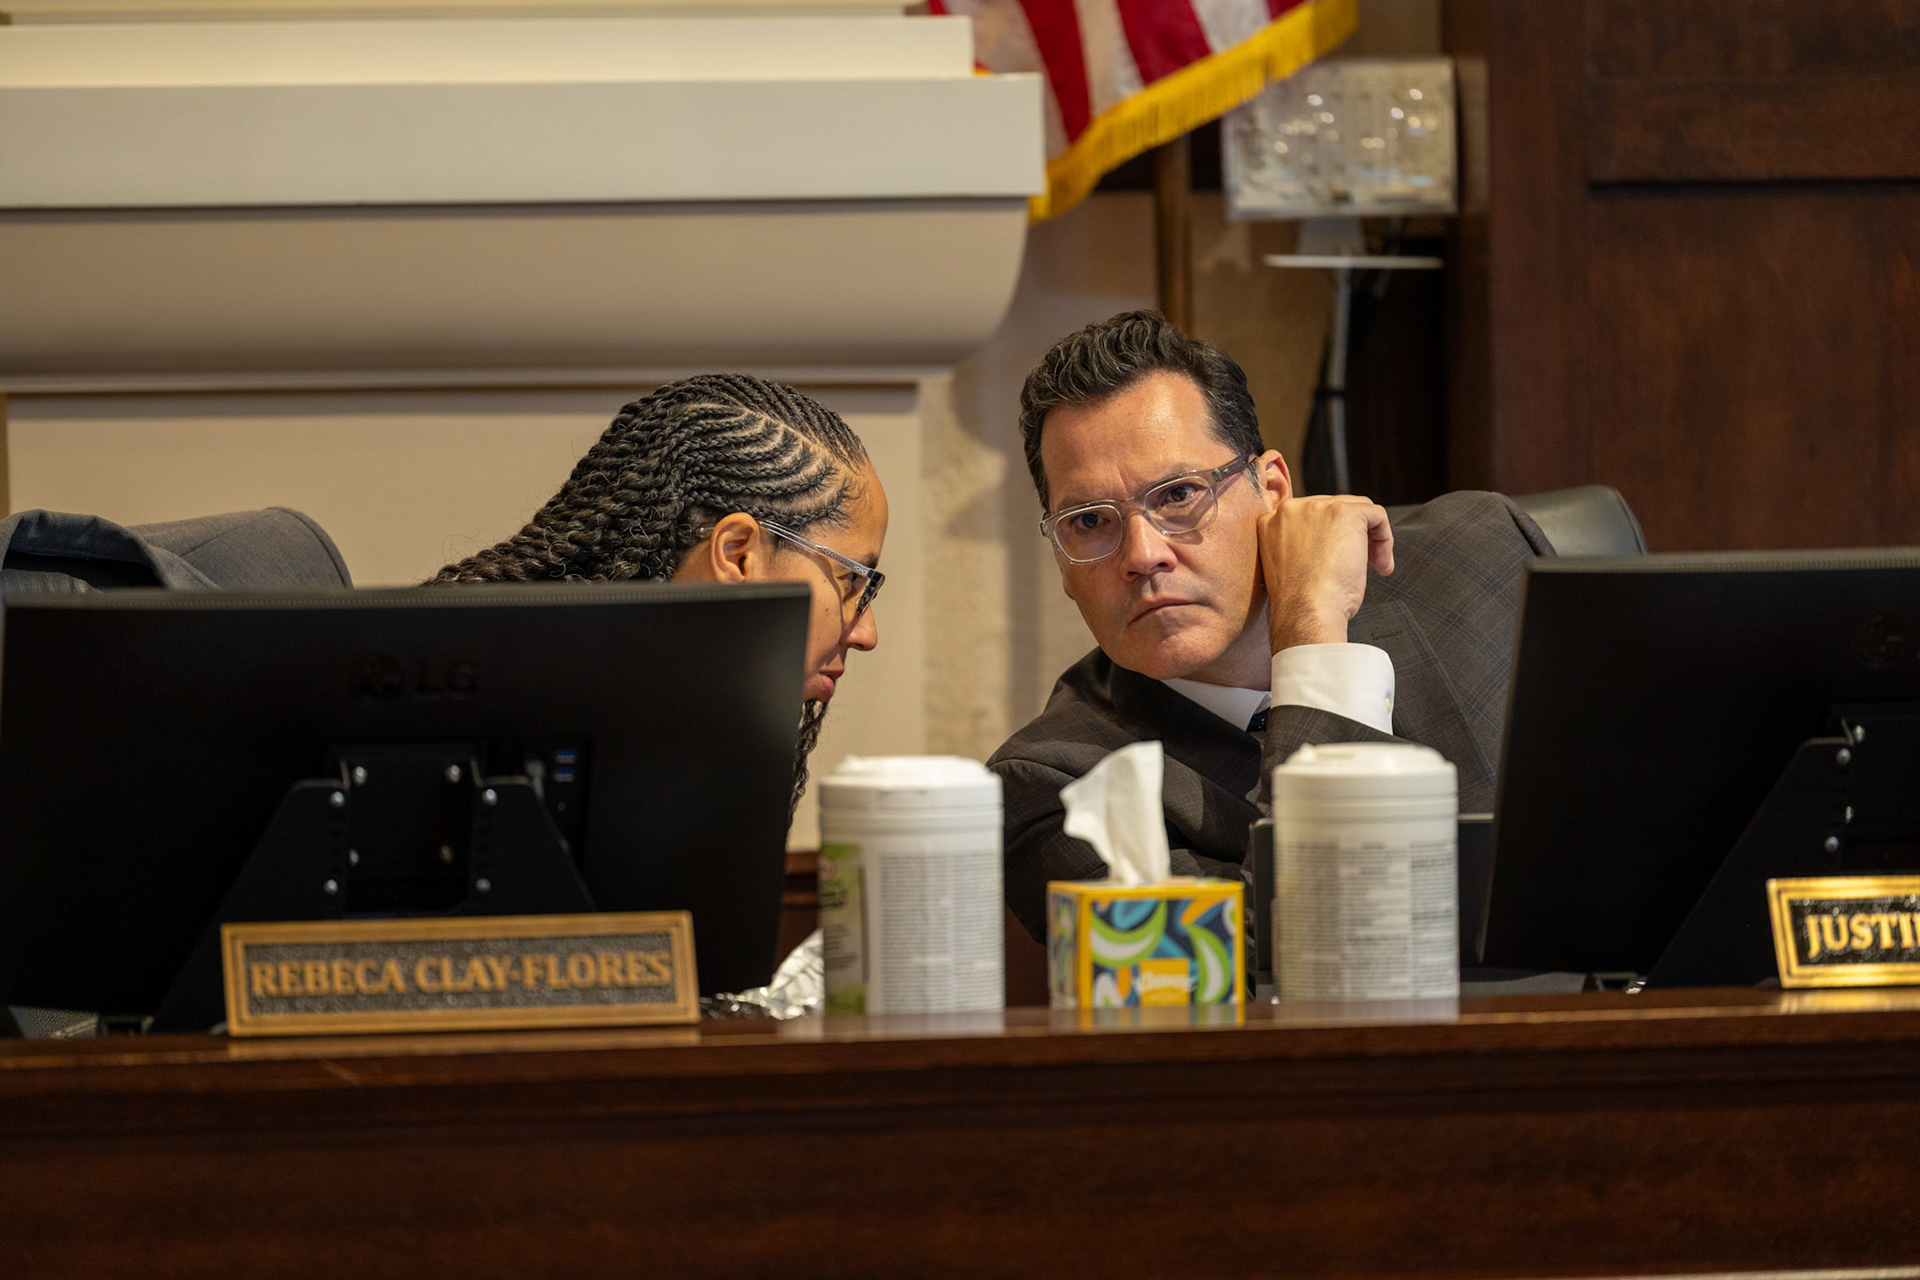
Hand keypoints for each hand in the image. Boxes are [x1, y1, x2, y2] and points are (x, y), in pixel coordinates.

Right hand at [1258, 494, 1393, 651]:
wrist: (1306, 613)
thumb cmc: (1300, 603)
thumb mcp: (1290, 567)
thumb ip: (1302, 546)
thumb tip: (1330, 544)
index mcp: (1272, 523)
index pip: (1311, 518)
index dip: (1330, 538)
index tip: (1337, 559)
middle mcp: (1292, 510)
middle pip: (1335, 509)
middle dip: (1351, 537)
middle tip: (1359, 565)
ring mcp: (1317, 508)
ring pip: (1358, 510)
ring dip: (1370, 539)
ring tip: (1373, 566)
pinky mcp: (1344, 512)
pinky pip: (1377, 515)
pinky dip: (1385, 539)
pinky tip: (1380, 563)